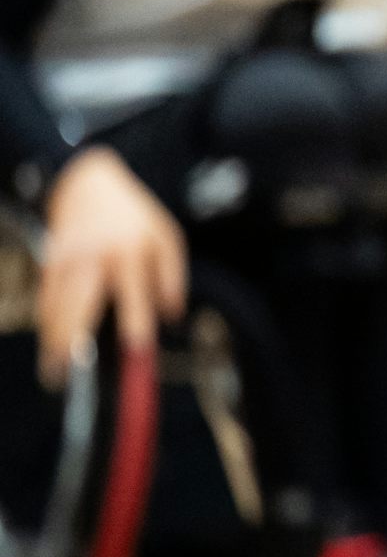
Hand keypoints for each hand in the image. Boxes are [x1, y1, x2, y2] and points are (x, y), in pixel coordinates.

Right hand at [36, 147, 186, 388]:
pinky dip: (46, 324)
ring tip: (55, 374)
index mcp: (132, 251)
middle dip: (75, 338)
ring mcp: (68, 259)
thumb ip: (172, 277)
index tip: (138, 352)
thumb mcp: (166, 236)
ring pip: (57, 306)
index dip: (137, 324)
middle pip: (82, 303)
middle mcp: (96, 257)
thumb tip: (172, 317)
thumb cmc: (134, 216)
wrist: (87, 182)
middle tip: (71, 373)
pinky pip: (45, 300)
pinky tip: (49, 348)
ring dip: (54, 341)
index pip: (135, 296)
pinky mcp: (49, 262)